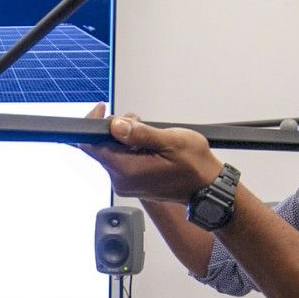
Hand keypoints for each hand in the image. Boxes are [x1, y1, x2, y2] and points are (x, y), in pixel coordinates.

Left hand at [81, 103, 221, 202]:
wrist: (207, 187)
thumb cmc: (195, 166)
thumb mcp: (171, 141)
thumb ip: (140, 133)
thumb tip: (115, 125)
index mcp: (127, 170)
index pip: (91, 146)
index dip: (93, 125)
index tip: (103, 110)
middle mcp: (121, 181)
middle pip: (101, 148)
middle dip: (114, 130)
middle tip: (137, 121)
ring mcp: (126, 184)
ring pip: (112, 154)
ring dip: (124, 139)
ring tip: (147, 134)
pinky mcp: (132, 184)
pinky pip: (121, 162)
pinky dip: (129, 149)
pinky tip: (147, 145)